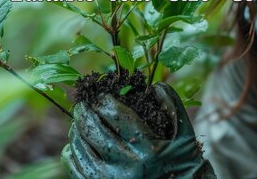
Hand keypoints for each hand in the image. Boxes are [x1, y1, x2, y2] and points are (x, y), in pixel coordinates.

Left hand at [61, 82, 215, 178]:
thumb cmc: (184, 160)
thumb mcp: (185, 132)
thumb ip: (171, 104)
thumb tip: (153, 85)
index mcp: (147, 148)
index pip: (115, 115)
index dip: (104, 101)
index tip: (101, 95)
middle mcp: (126, 166)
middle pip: (94, 130)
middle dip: (85, 113)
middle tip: (82, 103)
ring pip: (82, 149)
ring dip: (77, 131)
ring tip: (78, 121)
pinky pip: (77, 172)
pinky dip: (72, 156)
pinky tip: (73, 146)